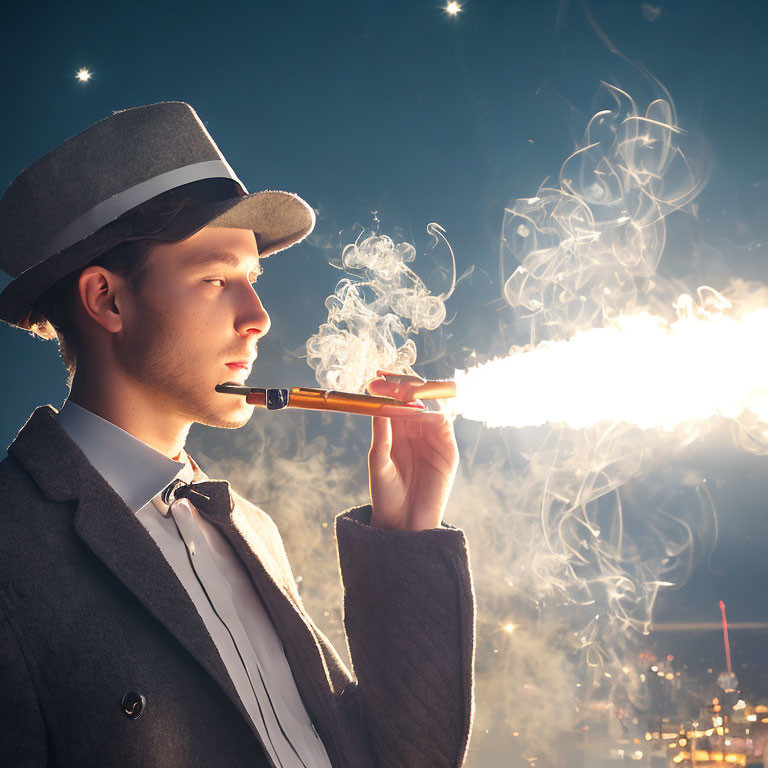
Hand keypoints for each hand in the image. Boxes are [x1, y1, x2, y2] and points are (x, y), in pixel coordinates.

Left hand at [366, 371, 458, 530]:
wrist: (402, 524)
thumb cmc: (386, 494)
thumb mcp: (378, 461)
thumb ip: (382, 433)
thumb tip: (377, 402)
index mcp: (397, 429)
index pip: (397, 399)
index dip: (389, 386)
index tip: (375, 377)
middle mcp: (417, 430)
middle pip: (416, 397)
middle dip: (403, 384)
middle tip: (387, 379)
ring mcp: (434, 438)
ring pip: (431, 405)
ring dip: (417, 395)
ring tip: (400, 391)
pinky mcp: (448, 450)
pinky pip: (443, 423)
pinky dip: (431, 412)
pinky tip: (416, 410)